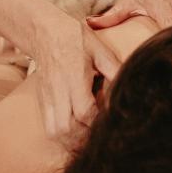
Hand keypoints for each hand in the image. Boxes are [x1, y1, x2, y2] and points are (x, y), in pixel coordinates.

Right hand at [27, 8, 120, 142]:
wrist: (45, 31)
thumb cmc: (76, 39)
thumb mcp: (100, 50)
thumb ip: (114, 70)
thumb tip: (128, 88)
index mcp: (74, 78)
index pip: (85, 112)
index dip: (99, 123)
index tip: (112, 123)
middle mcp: (58, 91)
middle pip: (68, 129)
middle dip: (86, 139)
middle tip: (102, 137)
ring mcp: (48, 98)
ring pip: (56, 133)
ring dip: (73, 141)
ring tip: (89, 138)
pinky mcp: (43, 101)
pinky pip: (49, 127)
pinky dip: (63, 137)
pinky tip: (76, 134)